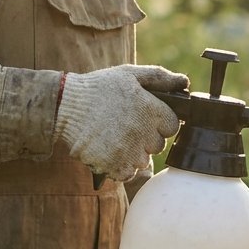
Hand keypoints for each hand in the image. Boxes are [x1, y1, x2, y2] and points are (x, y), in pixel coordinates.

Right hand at [55, 64, 187, 181]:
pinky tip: (110, 152)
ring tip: (115, 138)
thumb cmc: (98, 88)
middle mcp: (143, 131)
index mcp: (150, 109)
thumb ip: (160, 77)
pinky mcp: (113, 164)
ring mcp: (128, 149)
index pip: (172, 126)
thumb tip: (185, 81)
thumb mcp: (129, 74)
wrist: (64, 106)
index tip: (146, 119)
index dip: (160, 123)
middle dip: (147, 139)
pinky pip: (128, 173)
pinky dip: (121, 167)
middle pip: (158, 145)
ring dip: (133, 154)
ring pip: (144, 160)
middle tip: (127, 127)